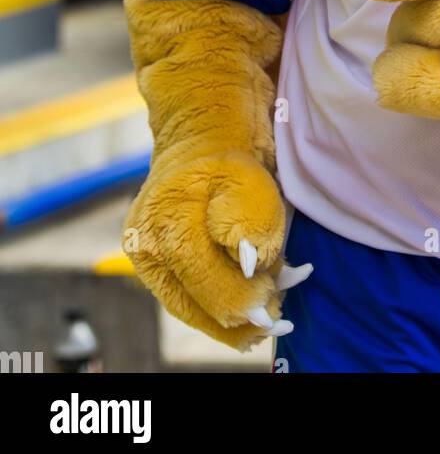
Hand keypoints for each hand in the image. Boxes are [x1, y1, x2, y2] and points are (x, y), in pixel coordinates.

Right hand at [125, 150, 310, 349]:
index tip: (278, 297)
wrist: (201, 139)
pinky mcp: (155, 269)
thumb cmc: (231, 157)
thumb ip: (250, 219)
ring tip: (270, 311)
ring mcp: (146, 259)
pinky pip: (188, 301)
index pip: (205, 280)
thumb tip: (248, 266)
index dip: (243, 298)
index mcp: (166, 219)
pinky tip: (249, 300)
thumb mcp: (249, 175)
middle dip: (241, 314)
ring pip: (191, 310)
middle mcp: (146, 244)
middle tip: (280, 313)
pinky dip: (219, 306)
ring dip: (232, 315)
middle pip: (196, 304)